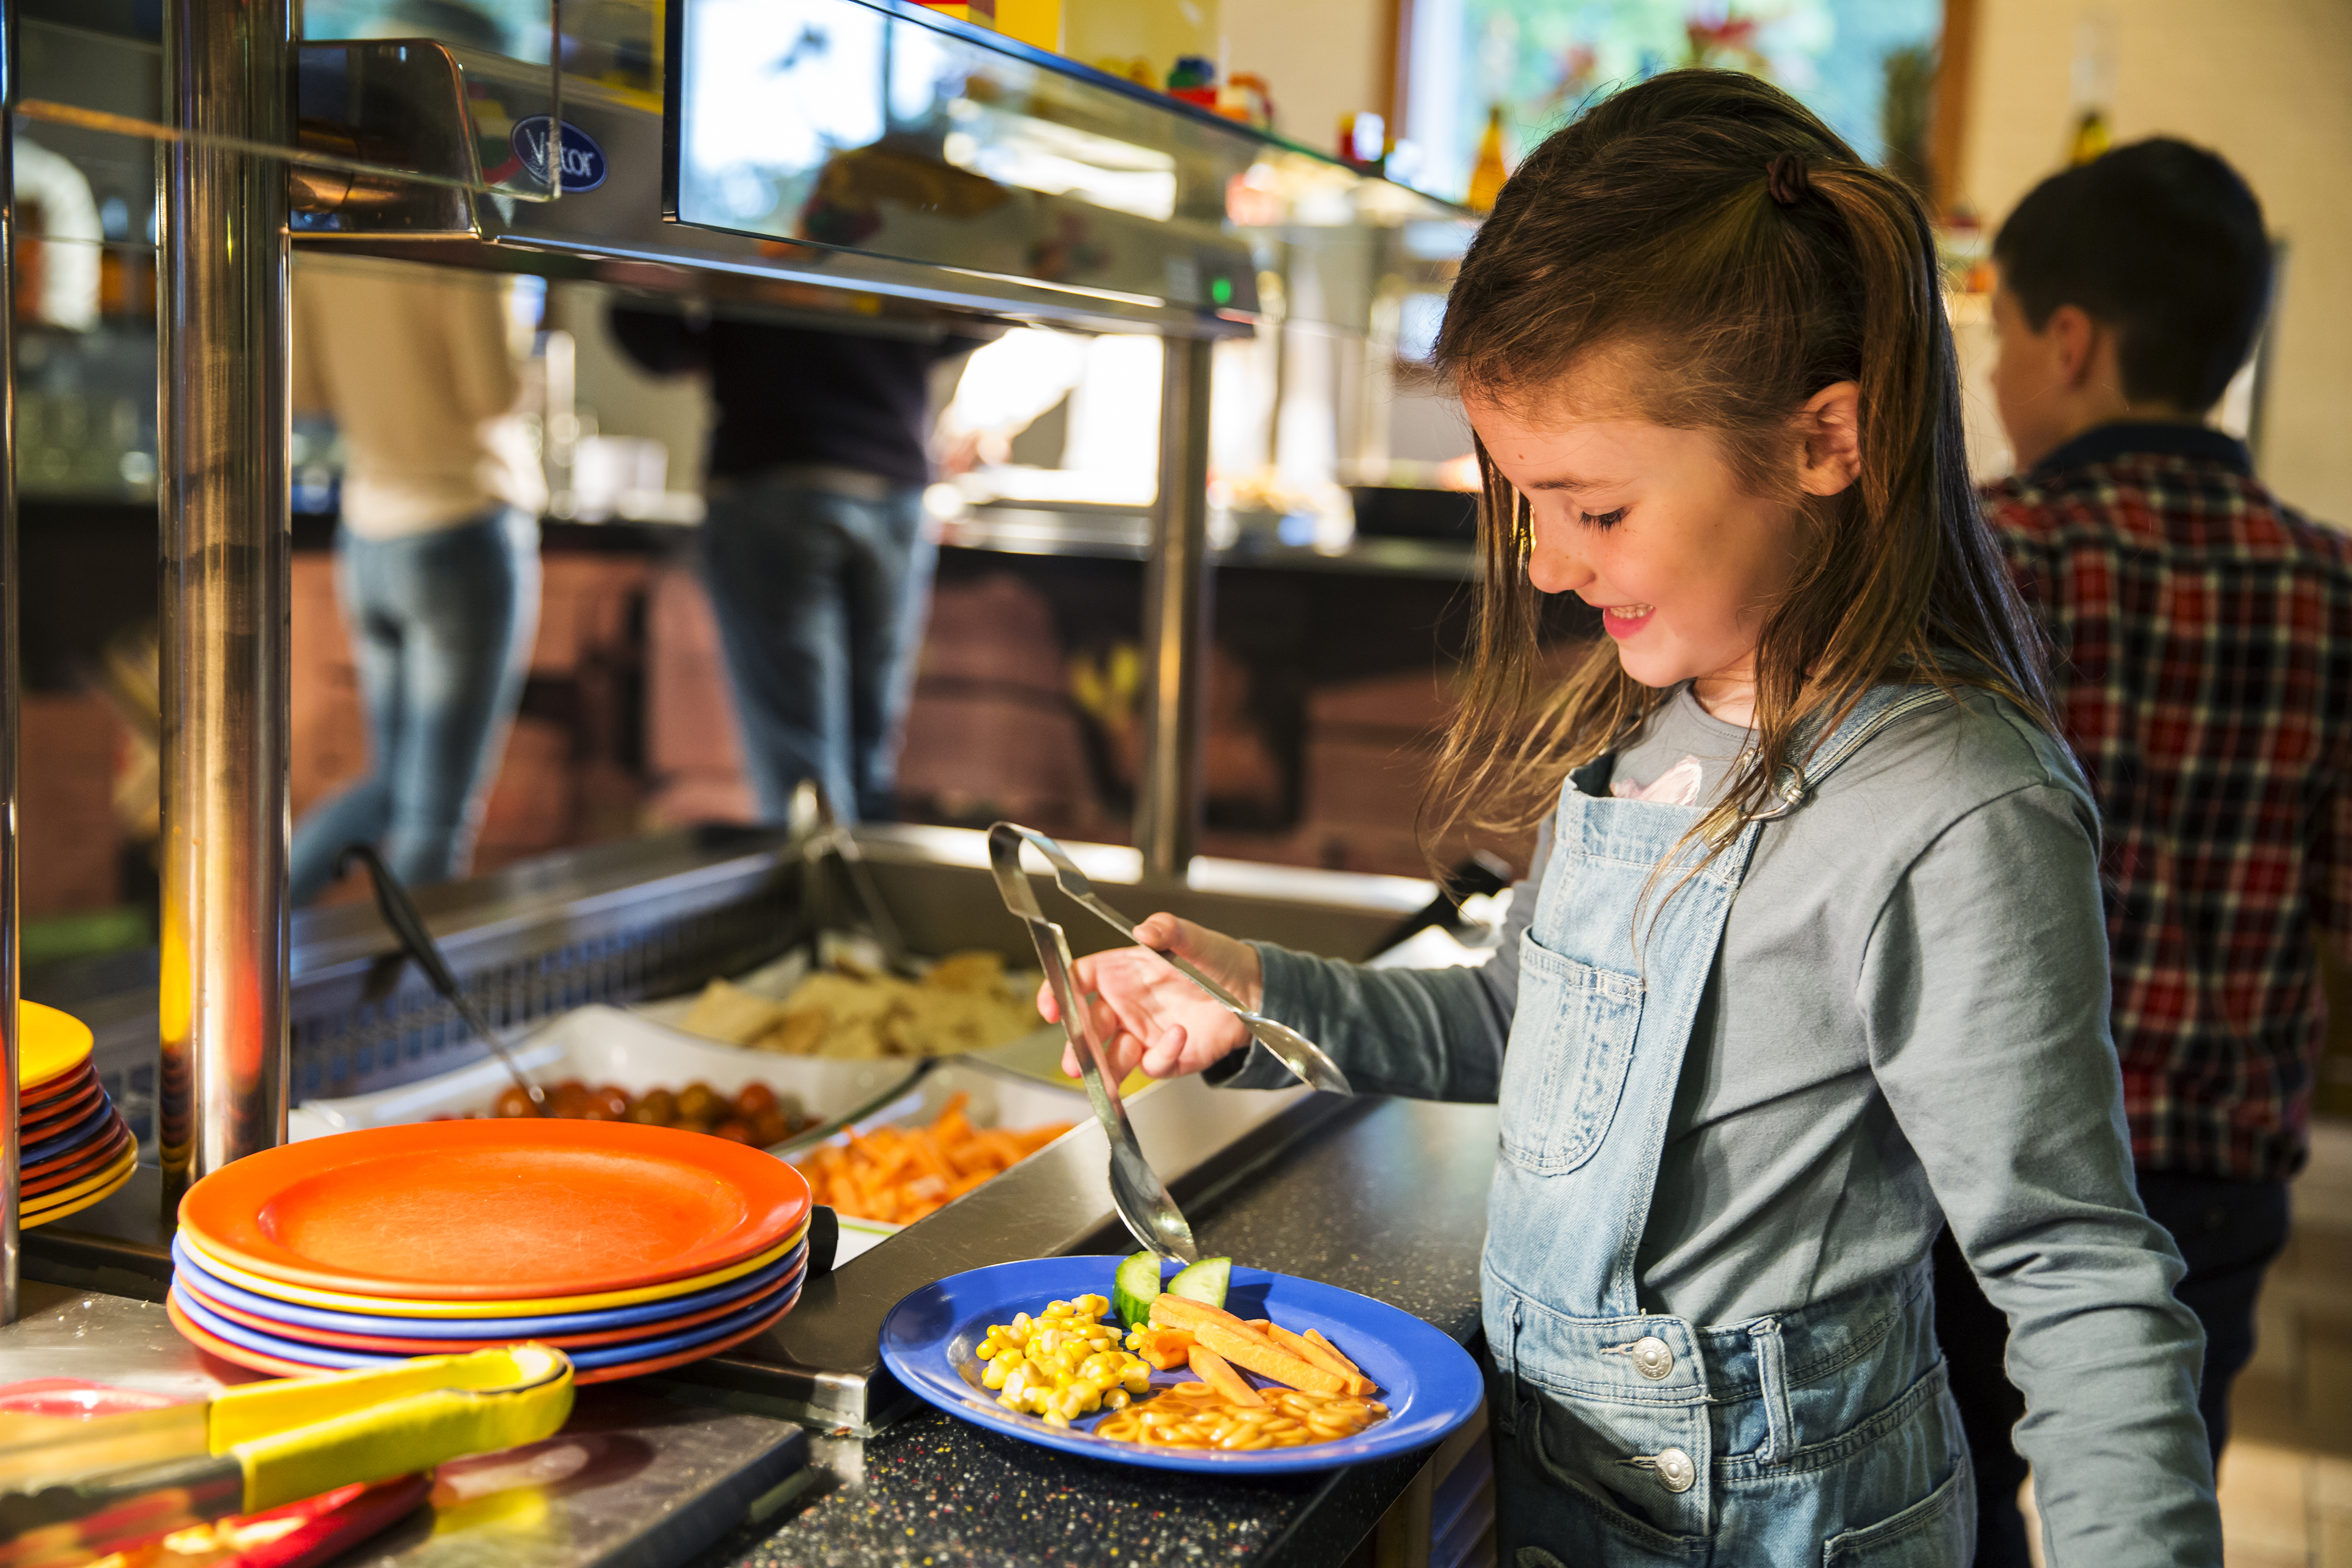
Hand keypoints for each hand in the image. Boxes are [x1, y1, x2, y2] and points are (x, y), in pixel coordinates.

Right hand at [1036, 914, 1262, 1081]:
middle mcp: (1126, 1006)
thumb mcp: (1196, 940)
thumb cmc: (1217, 961)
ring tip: (1108, 1071)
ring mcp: (1143, 1034)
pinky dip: (1161, 1055)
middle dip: (1076, 1046)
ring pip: (1110, 1057)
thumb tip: (1145, 930)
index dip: (1058, 992)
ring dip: (1105, 1068)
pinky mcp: (1166, 1057)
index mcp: (1122, 972)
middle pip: (1087, 1026)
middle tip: (1072, 1061)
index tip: (1049, 1008)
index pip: (1078, 980)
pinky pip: (1153, 1064)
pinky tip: (1178, 1036)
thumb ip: (1170, 930)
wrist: (1253, 992)